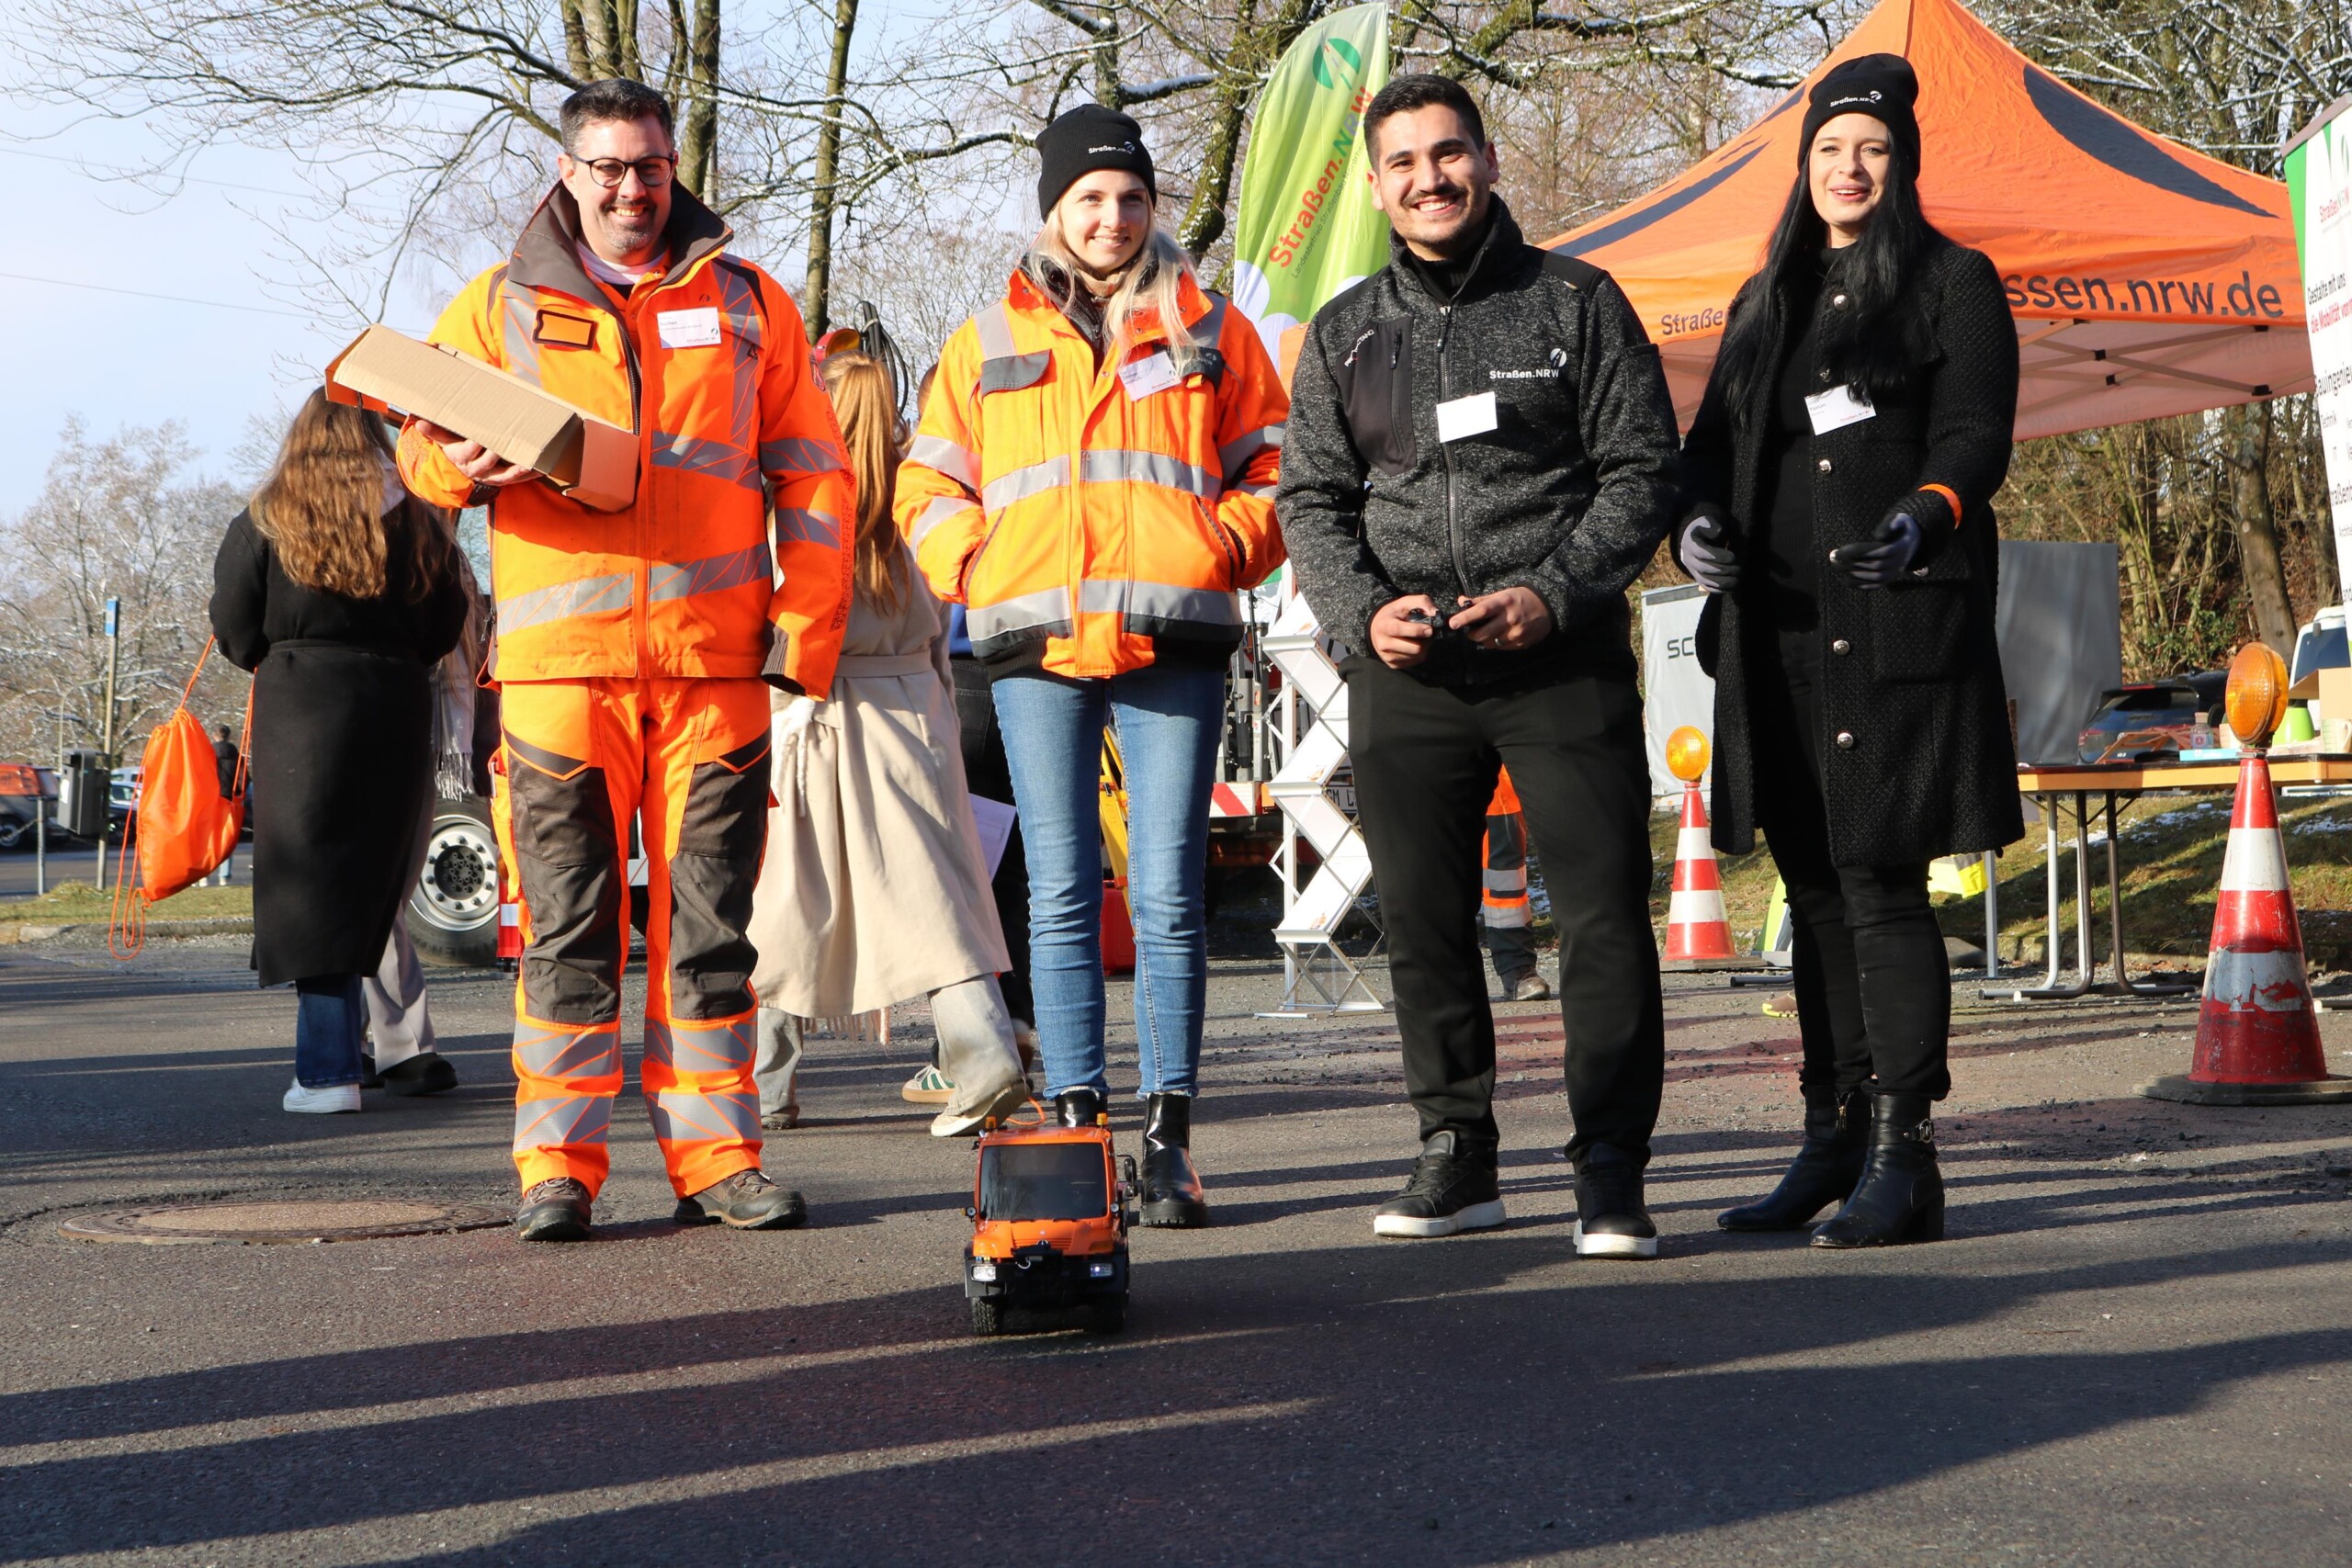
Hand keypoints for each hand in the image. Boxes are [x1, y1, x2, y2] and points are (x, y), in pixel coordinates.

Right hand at [412, 419, 539, 487]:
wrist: (462, 471)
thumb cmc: (455, 448)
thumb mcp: (443, 440)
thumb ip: (434, 431)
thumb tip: (418, 422)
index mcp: (462, 458)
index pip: (467, 452)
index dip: (472, 447)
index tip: (478, 439)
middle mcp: (476, 470)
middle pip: (486, 464)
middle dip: (494, 456)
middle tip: (503, 448)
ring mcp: (490, 476)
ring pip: (503, 476)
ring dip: (515, 471)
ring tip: (527, 465)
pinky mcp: (502, 479)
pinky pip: (516, 480)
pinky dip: (528, 476)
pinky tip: (540, 470)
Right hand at [1369, 594, 1441, 668]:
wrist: (1377, 628)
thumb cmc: (1394, 614)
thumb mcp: (1405, 602)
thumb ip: (1421, 602)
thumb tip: (1435, 613)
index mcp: (1384, 626)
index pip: (1400, 630)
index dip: (1417, 630)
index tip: (1430, 629)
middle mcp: (1384, 643)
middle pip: (1414, 648)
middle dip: (1425, 641)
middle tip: (1427, 633)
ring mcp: (1388, 656)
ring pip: (1417, 656)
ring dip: (1424, 647)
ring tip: (1420, 638)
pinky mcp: (1393, 664)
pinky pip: (1415, 662)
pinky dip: (1419, 654)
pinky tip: (1415, 645)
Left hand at [1447, 586, 1552, 651]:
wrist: (1547, 607)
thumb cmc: (1519, 599)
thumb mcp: (1502, 594)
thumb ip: (1481, 600)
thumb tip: (1461, 601)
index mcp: (1504, 603)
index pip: (1481, 611)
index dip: (1465, 618)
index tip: (1453, 623)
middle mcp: (1510, 619)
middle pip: (1483, 634)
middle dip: (1472, 634)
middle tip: (1471, 630)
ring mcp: (1516, 633)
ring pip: (1490, 644)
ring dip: (1485, 639)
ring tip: (1489, 631)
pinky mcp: (1521, 643)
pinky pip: (1501, 648)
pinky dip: (1496, 643)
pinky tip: (1501, 634)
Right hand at [1680, 509, 1740, 593]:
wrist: (1695, 540)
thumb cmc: (1704, 529)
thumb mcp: (1706, 522)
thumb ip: (1711, 525)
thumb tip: (1718, 531)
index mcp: (1689, 544)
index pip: (1701, 553)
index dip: (1717, 556)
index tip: (1732, 557)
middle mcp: (1688, 559)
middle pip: (1703, 569)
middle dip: (1723, 570)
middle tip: (1738, 569)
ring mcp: (1692, 570)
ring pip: (1705, 580)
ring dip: (1722, 582)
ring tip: (1736, 580)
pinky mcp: (1698, 578)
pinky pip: (1706, 587)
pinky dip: (1719, 590)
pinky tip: (1731, 588)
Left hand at [1831, 511, 1921, 588]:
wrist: (1912, 542)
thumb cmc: (1899, 527)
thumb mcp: (1899, 519)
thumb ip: (1890, 523)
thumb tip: (1878, 535)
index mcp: (1901, 546)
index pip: (1880, 551)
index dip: (1860, 552)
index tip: (1841, 550)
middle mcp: (1899, 562)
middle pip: (1875, 565)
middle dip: (1852, 562)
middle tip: (1833, 556)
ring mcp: (1894, 573)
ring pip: (1874, 578)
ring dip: (1853, 574)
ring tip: (1836, 565)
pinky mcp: (1889, 580)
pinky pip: (1875, 586)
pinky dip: (1860, 585)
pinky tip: (1845, 579)